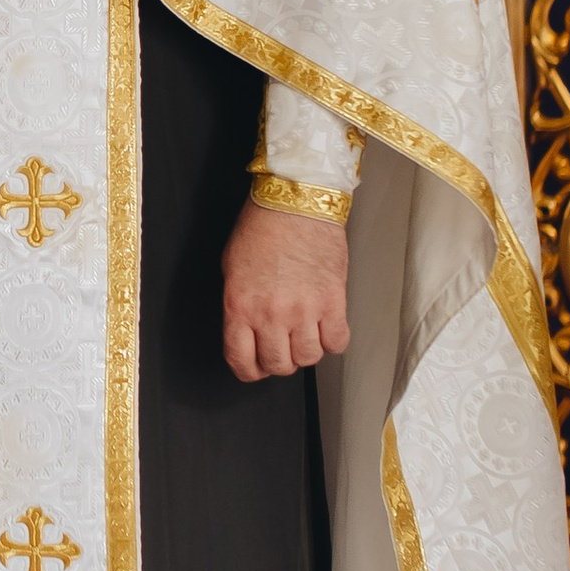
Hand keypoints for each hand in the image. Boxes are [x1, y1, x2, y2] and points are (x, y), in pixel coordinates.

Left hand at [221, 200, 349, 383]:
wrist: (295, 199)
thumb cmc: (262, 226)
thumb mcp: (232, 269)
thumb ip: (239, 306)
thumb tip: (247, 331)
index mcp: (240, 306)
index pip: (242, 361)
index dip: (250, 370)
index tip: (256, 367)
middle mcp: (271, 314)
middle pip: (279, 365)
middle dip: (279, 361)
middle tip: (283, 347)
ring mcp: (304, 309)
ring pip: (309, 358)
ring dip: (306, 351)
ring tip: (305, 334)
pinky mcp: (333, 300)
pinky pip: (337, 342)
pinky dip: (332, 340)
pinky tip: (326, 326)